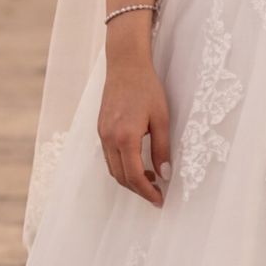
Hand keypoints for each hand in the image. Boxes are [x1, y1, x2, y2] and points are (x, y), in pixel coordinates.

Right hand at [98, 55, 171, 205]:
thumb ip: (162, 149)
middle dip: (138, 190)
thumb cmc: (147, 88)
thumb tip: (165, 174)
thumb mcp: (162, 118)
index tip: (159, 200)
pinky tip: (137, 163)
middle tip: (156, 194)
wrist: (125, 65)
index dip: (147, 192)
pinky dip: (122, 166)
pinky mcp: (101, 129)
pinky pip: (109, 157)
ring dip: (129, 180)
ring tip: (150, 180)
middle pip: (121, 177)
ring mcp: (102, 134)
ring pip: (113, 169)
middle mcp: (109, 139)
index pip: (134, 176)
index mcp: (126, 137)